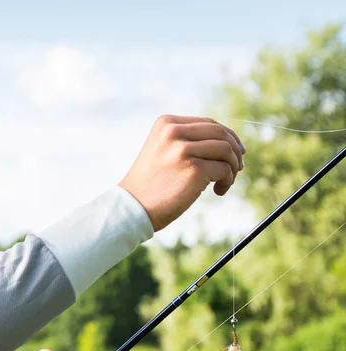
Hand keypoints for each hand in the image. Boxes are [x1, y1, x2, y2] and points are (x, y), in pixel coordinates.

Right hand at [119, 114, 245, 230]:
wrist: (132, 208)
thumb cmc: (149, 186)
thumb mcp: (161, 152)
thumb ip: (185, 142)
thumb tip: (224, 142)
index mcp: (167, 123)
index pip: (208, 123)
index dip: (227, 136)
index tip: (236, 151)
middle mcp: (175, 132)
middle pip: (221, 133)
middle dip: (235, 150)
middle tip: (238, 167)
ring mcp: (184, 150)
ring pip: (226, 150)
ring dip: (233, 167)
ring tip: (224, 182)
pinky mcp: (194, 169)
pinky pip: (224, 170)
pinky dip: (227, 181)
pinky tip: (218, 191)